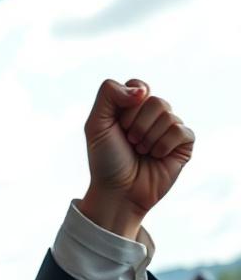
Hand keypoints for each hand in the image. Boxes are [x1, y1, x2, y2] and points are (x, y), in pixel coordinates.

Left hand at [79, 78, 193, 238]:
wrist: (117, 192)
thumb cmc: (105, 160)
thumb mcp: (95, 125)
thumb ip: (108, 94)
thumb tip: (142, 91)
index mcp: (132, 108)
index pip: (139, 87)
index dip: (127, 105)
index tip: (118, 124)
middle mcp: (153, 116)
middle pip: (155, 101)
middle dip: (136, 125)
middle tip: (129, 142)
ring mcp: (169, 129)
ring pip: (169, 115)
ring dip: (148, 137)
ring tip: (140, 152)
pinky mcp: (184, 144)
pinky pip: (181, 131)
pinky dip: (163, 145)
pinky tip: (155, 156)